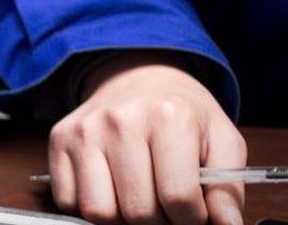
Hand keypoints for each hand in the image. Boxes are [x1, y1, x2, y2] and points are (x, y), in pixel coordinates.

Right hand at [49, 51, 244, 224]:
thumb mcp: (222, 141)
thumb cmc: (182, 113)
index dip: (192, 219)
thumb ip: (227, 188)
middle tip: (169, 210)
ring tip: (140, 201)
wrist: (139, 77)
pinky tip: (112, 190)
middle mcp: (121, 120)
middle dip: (160, 222)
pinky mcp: (59, 140)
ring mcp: (84, 130)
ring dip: (122, 218)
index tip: (194, 214)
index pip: (178, 197)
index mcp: (169, 116)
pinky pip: (68, 200)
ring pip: (98, 211)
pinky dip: (92, 206)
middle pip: (138, 210)